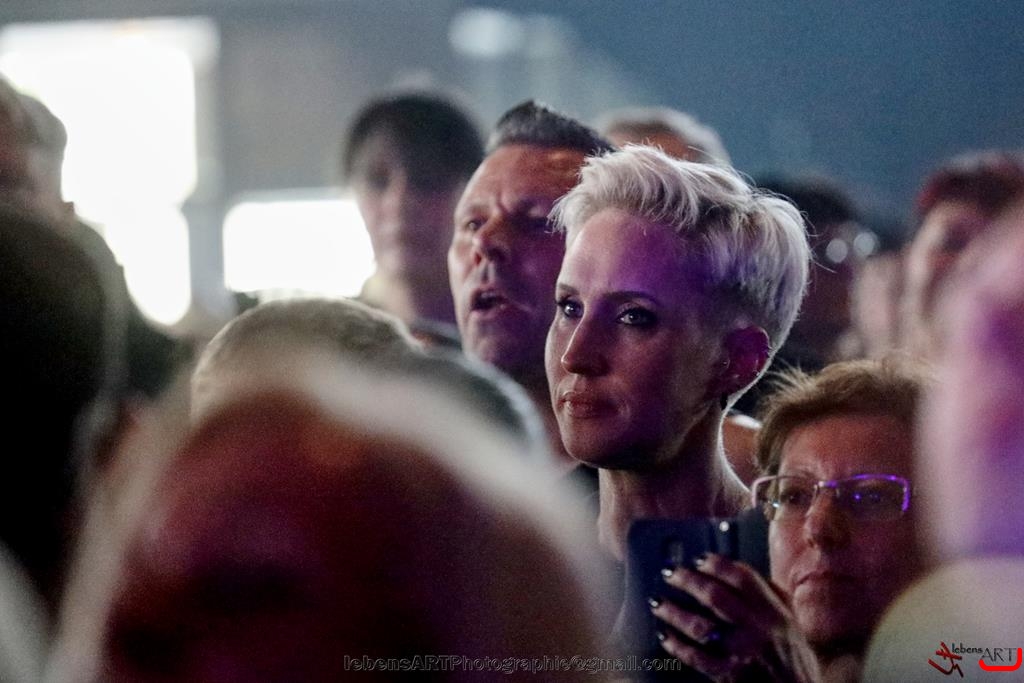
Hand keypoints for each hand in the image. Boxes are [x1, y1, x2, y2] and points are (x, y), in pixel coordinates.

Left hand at [649, 554, 817, 682]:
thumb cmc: (793, 658)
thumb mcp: (789, 620)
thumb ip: (768, 594)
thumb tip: (737, 569)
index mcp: (773, 612)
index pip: (742, 578)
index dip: (717, 564)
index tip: (699, 558)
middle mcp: (756, 630)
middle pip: (715, 596)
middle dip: (687, 581)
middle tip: (670, 573)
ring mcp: (740, 653)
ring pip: (700, 626)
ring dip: (674, 612)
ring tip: (658, 602)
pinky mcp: (727, 675)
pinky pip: (694, 657)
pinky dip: (676, 645)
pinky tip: (665, 635)